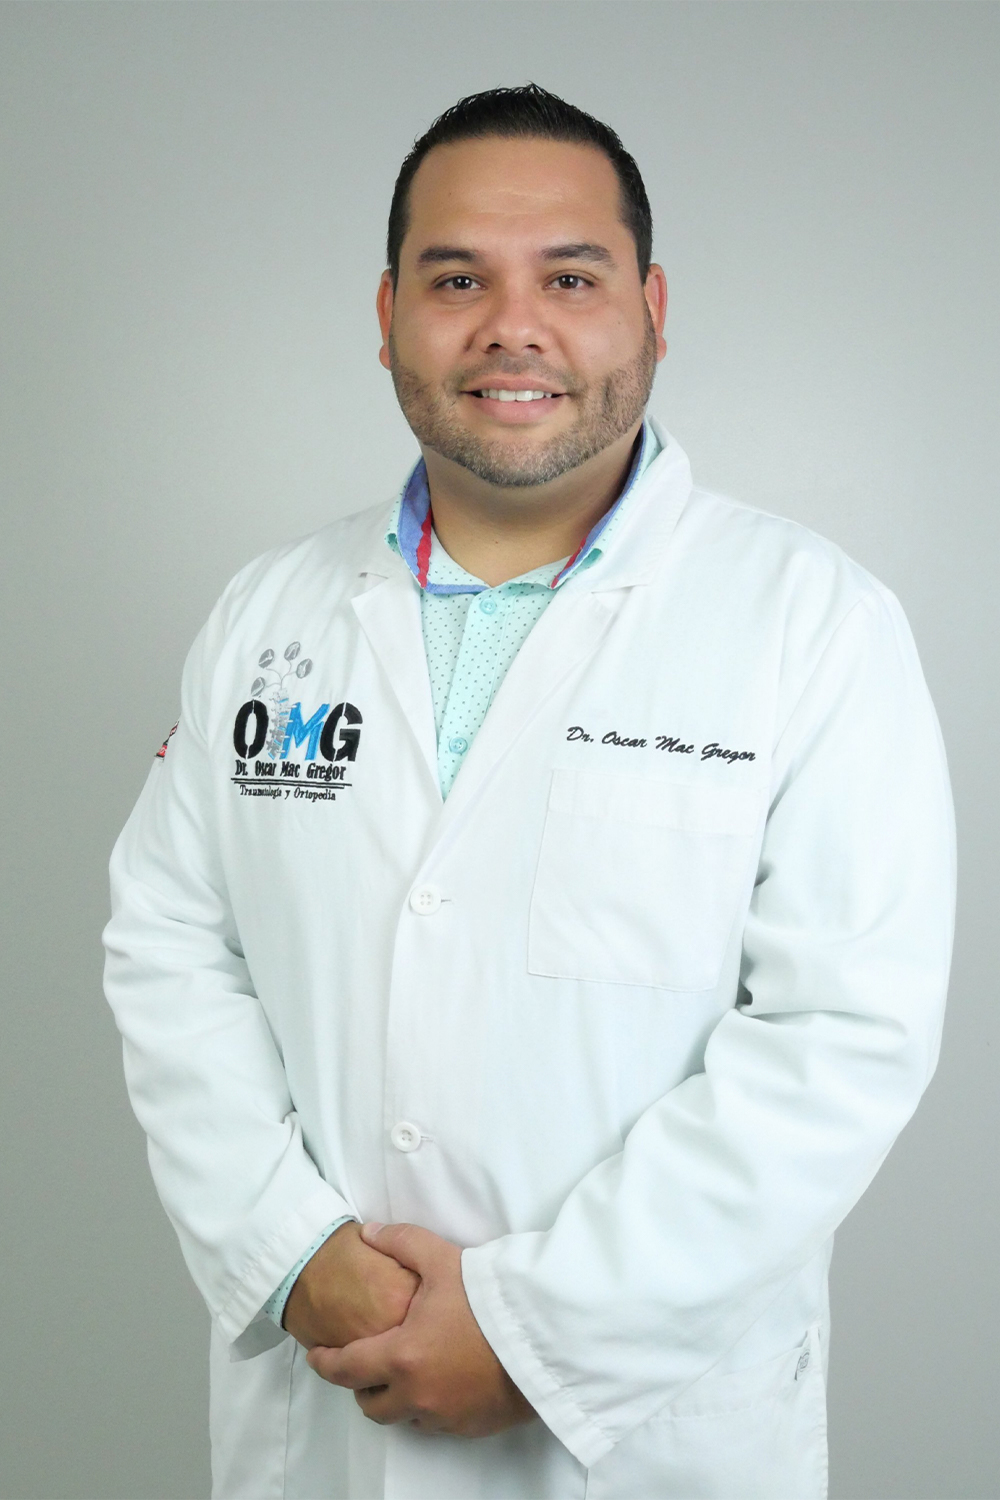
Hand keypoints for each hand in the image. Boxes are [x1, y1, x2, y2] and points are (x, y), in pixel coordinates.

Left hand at [307, 1222, 535, 1436]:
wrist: (543, 1336)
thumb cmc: (489, 1300)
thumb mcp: (443, 1260)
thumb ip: (402, 1242)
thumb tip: (370, 1233)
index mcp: (401, 1357)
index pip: (347, 1370)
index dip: (325, 1363)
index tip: (317, 1356)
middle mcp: (416, 1395)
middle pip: (371, 1405)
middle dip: (361, 1386)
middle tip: (364, 1363)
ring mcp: (444, 1416)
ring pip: (403, 1418)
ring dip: (395, 1399)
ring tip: (403, 1372)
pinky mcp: (470, 1426)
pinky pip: (435, 1424)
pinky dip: (427, 1407)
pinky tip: (440, 1381)